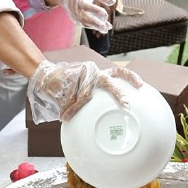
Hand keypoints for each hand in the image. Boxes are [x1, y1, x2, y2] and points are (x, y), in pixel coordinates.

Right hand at [28, 60, 144, 122]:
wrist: (46, 75)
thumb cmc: (70, 85)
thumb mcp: (85, 87)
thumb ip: (96, 95)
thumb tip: (110, 112)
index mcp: (99, 74)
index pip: (119, 72)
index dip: (131, 77)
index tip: (141, 85)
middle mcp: (93, 72)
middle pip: (108, 81)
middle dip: (117, 93)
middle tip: (126, 104)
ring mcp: (81, 74)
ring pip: (84, 96)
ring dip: (75, 107)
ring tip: (68, 115)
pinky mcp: (69, 77)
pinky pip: (71, 98)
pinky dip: (67, 108)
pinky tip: (63, 114)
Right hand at [53, 0, 114, 33]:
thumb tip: (112, 2)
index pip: (85, 6)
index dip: (95, 10)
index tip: (105, 13)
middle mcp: (73, 8)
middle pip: (84, 18)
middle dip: (96, 23)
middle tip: (107, 27)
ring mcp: (73, 14)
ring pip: (84, 23)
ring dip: (96, 27)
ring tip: (107, 29)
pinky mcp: (75, 18)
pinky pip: (84, 24)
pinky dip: (93, 27)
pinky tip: (102, 28)